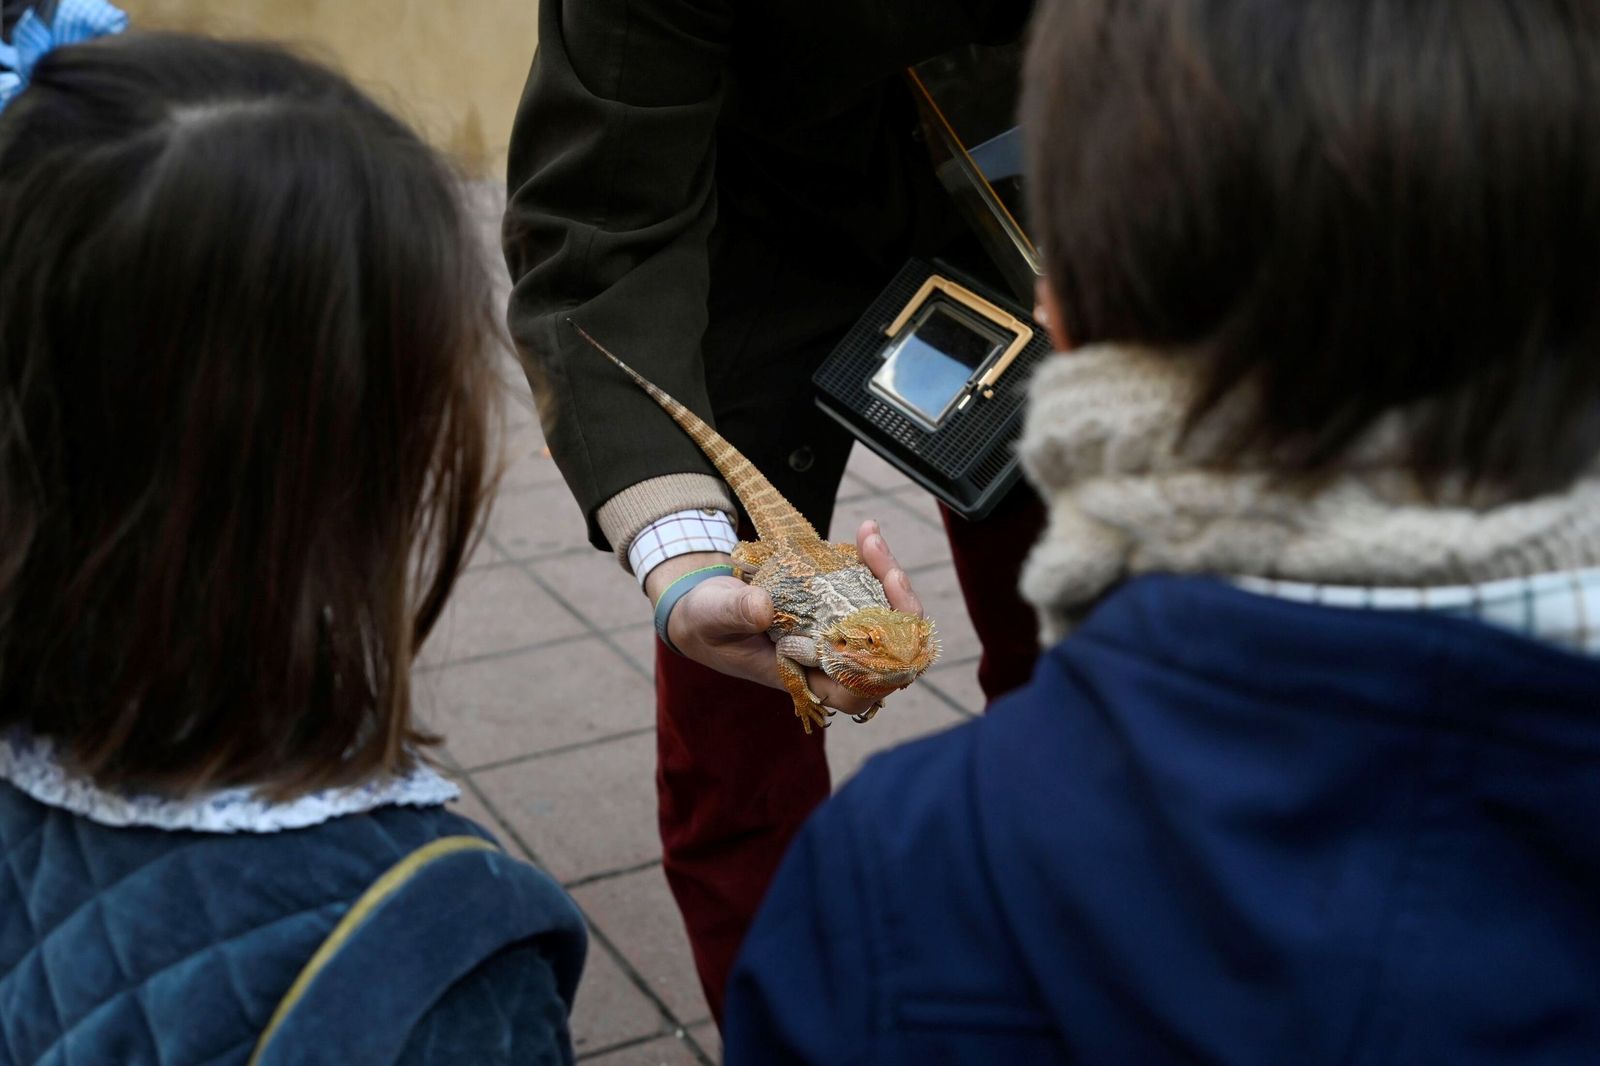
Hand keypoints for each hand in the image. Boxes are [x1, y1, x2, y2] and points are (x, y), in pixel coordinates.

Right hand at [642, 520, 921, 715]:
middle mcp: (825, 658)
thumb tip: (764, 609)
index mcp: (801, 675)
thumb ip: (736, 613)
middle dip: (898, 609)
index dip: (878, 669)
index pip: (855, 692)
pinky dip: (873, 563)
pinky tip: (865, 533)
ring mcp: (834, 630)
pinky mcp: (835, 603)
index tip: (877, 627)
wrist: (702, 602)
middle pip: (887, 652)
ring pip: (886, 617)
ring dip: (887, 578)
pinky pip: (870, 590)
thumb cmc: (705, 621)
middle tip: (888, 569)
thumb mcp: (714, 615)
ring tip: (870, 539)